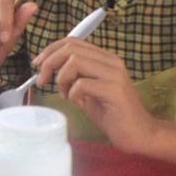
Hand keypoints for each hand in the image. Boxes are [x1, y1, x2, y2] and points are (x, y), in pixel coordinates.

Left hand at [32, 38, 156, 152]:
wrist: (138, 134)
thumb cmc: (111, 114)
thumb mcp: (87, 90)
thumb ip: (73, 77)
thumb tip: (48, 68)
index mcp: (105, 58)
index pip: (73, 41)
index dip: (51, 49)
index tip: (38, 64)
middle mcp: (111, 61)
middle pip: (71, 48)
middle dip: (50, 62)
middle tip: (43, 80)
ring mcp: (114, 74)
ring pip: (75, 61)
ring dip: (61, 78)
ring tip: (65, 94)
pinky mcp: (115, 90)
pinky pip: (82, 83)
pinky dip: (73, 92)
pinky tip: (77, 103)